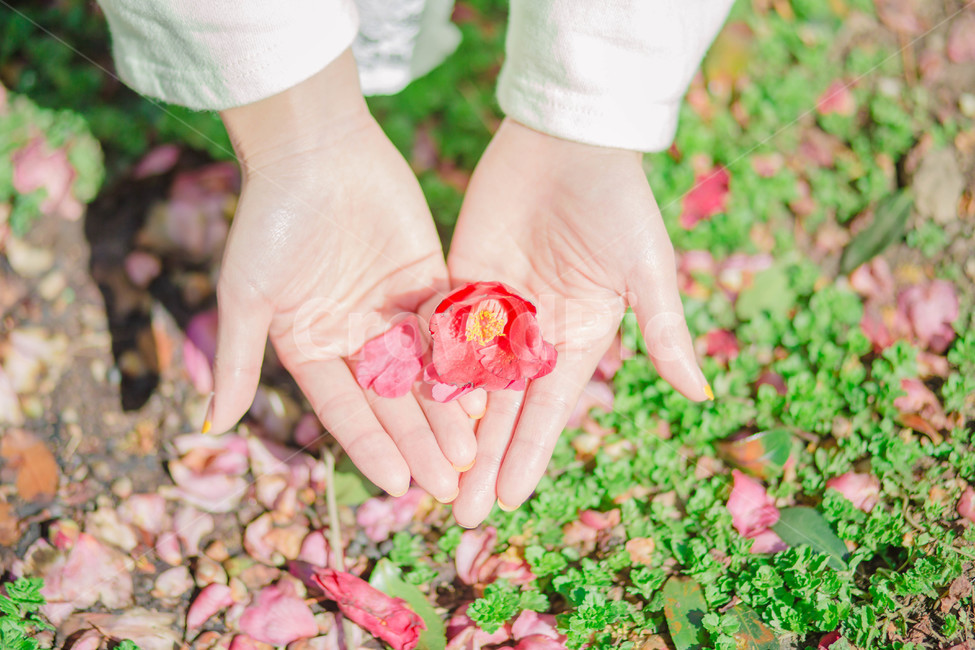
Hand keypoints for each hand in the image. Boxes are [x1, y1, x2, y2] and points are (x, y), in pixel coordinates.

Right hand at [210, 50, 474, 500]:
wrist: (316, 147)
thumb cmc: (271, 221)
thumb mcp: (248, 296)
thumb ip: (239, 360)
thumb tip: (213, 425)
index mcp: (312, 346)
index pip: (347, 410)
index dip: (372, 447)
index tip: (399, 485)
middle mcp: (354, 335)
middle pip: (393, 400)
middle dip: (420, 441)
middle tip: (449, 482)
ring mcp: (393, 309)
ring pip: (426, 371)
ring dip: (448, 411)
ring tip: (473, 451)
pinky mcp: (428, 279)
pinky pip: (449, 328)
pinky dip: (466, 360)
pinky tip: (487, 392)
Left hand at [447, 118, 709, 525]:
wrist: (567, 140)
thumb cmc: (617, 202)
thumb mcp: (647, 270)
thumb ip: (664, 332)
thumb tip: (702, 396)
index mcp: (577, 338)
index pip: (548, 410)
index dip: (527, 454)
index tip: (509, 500)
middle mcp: (533, 334)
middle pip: (501, 408)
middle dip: (481, 458)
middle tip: (458, 511)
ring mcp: (493, 310)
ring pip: (465, 381)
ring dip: (448, 428)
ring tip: (429, 474)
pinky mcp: (459, 280)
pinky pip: (439, 333)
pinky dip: (425, 370)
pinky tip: (406, 408)